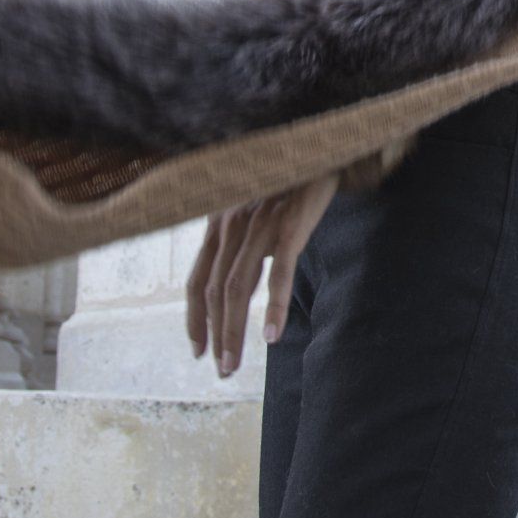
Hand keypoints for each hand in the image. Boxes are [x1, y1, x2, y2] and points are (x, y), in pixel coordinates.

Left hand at [185, 172, 339, 378]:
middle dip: (215, 335)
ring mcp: (259, 223)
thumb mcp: (253, 211)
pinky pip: (278, 272)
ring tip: (234, 364)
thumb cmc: (288, 182)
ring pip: (237, 288)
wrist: (322, 147)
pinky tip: (271, 335)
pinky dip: (273, 306)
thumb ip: (240, 243)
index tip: (198, 351)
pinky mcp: (290, 225)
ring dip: (234, 332)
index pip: (196, 281)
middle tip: (222, 370)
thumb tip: (234, 286)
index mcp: (218, 223)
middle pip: (213, 291)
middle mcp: (231, 223)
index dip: (194, 320)